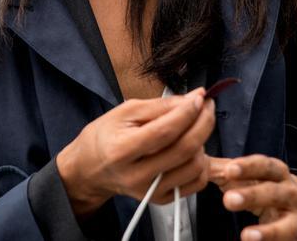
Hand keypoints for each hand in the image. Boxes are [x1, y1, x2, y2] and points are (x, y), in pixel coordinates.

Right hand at [57, 88, 214, 217]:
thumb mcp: (125, 111)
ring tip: (194, 127)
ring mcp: (150, 191)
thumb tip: (193, 99)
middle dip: (203, 122)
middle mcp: (137, 175)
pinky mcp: (161, 199)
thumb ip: (161, 106)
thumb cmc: (106, 136)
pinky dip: (202, 162)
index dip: (187, 112)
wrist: (91, 169)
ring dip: (202, 142)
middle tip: (206, 105)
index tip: (199, 97)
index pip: (165, 131)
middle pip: (184, 149)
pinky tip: (193, 148)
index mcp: (122, 150)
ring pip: (194, 167)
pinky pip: (195, 183)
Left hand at [209, 155, 296, 240]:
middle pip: (274, 193)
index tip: (229, 170)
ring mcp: (295, 219)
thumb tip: (197, 164)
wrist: (296, 205)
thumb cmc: (264, 186)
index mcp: (278, 173)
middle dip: (252, 196)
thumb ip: (224, 170)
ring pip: (286, 226)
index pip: (265, 166)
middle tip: (228, 200)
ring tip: (247, 236)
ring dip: (267, 232)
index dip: (248, 167)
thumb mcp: (249, 175)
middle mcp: (290, 194)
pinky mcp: (296, 238)